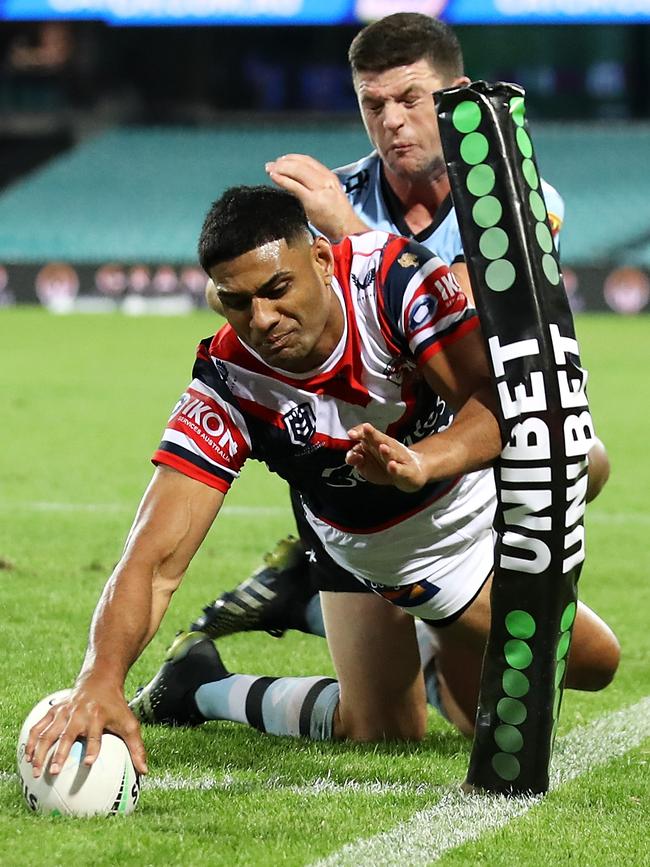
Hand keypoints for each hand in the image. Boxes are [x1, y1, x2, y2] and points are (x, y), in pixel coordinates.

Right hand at [25, 678, 147, 777]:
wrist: (99, 681)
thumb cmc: (116, 707)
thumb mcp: (129, 724)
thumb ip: (136, 748)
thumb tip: (145, 771)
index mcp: (98, 716)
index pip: (96, 735)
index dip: (93, 748)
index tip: (89, 763)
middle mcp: (80, 714)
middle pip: (68, 735)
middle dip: (60, 753)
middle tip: (53, 771)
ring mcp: (65, 712)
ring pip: (48, 732)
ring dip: (40, 750)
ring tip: (35, 769)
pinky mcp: (54, 711)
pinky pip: (39, 726)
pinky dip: (32, 740)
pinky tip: (27, 756)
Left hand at [265, 154, 367, 239]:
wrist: (348, 231)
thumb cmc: (338, 219)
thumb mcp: (329, 197)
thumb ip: (317, 188)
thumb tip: (299, 184)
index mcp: (330, 178)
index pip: (309, 161)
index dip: (293, 158)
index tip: (282, 160)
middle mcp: (326, 180)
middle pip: (302, 164)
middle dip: (284, 162)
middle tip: (271, 165)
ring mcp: (320, 190)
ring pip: (297, 171)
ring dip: (280, 168)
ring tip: (269, 170)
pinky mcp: (313, 201)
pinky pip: (295, 186)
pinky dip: (282, 179)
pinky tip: (274, 178)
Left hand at [345, 423, 429, 491]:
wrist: (409, 474)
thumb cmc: (384, 466)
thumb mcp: (364, 463)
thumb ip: (354, 458)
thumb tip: (351, 457)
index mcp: (374, 443)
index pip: (366, 434)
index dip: (359, 432)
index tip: (351, 435)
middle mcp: (386, 447)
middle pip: (379, 439)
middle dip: (372, 434)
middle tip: (366, 428)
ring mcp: (397, 458)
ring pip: (391, 453)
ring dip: (386, 450)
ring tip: (382, 447)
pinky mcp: (405, 471)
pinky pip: (400, 469)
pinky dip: (396, 468)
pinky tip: (392, 466)